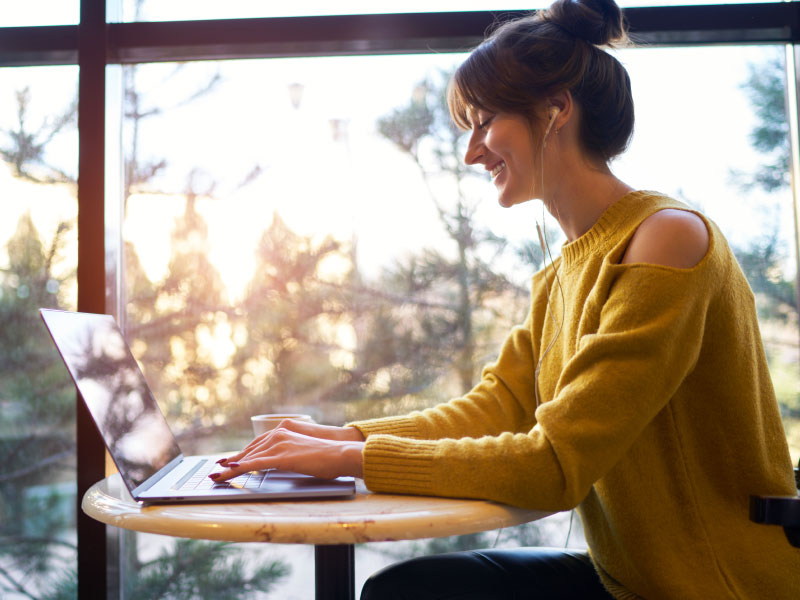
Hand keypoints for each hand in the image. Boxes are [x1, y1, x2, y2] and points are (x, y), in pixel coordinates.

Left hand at [212, 420, 364, 481]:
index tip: (228, 460)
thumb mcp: (304, 452)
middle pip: (249, 450)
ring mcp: (279, 444)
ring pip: (248, 457)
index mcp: (284, 430)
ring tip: (216, 476)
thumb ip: (289, 453)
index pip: (257, 444)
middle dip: (232, 461)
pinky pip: (255, 464)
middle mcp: (278, 434)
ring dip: (230, 469)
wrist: (341, 453)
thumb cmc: (328, 456)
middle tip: (216, 470)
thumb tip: (280, 463)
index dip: (241, 453)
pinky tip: (230, 472)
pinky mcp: (281, 456)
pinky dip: (240, 469)